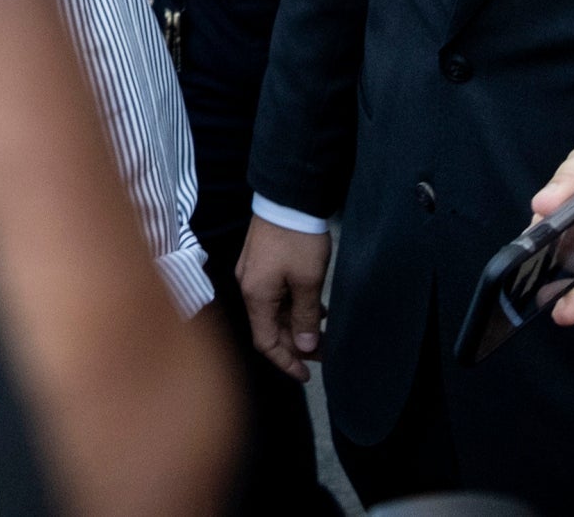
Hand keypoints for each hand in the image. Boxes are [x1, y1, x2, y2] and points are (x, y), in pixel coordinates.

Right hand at [238, 216, 331, 379]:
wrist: (287, 199)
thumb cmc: (297, 240)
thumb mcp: (308, 282)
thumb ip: (305, 317)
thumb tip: (305, 346)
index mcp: (256, 296)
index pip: (265, 342)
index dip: (286, 361)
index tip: (306, 374)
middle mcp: (248, 288)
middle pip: (268, 328)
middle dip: (296, 344)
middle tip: (325, 352)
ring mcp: (252, 274)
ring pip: (272, 312)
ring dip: (296, 325)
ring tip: (324, 331)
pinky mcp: (260, 263)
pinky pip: (274, 296)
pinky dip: (292, 308)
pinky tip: (315, 308)